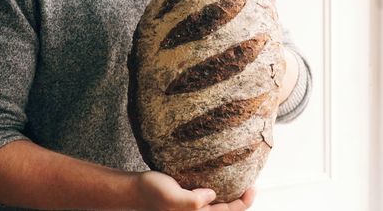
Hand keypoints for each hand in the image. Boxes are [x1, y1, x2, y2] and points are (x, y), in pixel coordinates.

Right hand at [132, 171, 255, 210]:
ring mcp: (192, 207)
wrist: (135, 189)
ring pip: (217, 204)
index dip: (242, 203)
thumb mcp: (172, 197)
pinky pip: (208, 197)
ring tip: (240, 182)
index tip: (252, 188)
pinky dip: (218, 190)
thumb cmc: (152, 192)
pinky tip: (220, 179)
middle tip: (251, 185)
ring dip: (230, 196)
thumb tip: (212, 195)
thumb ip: (193, 202)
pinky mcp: (188, 198)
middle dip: (240, 201)